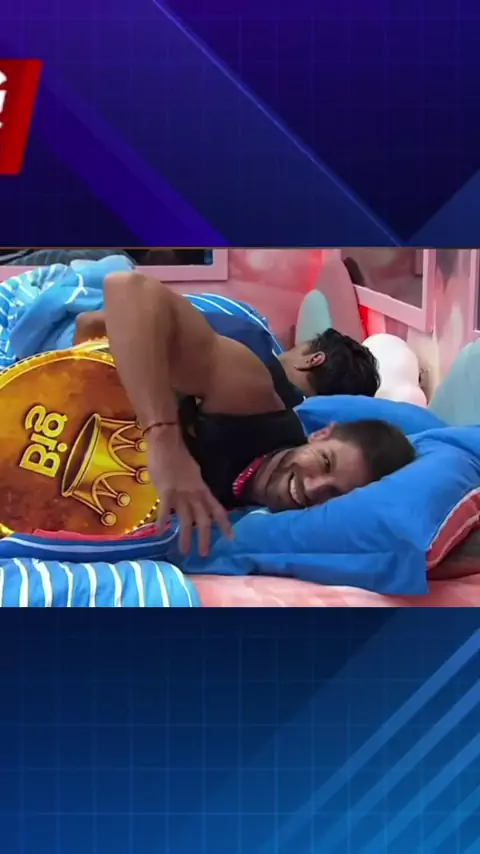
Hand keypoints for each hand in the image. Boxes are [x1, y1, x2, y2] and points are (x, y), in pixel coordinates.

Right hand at [147, 429, 232, 555]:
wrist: (166, 442)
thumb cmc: (178, 455)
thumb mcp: (193, 472)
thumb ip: (195, 487)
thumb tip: (195, 498)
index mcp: (202, 488)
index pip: (217, 509)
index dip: (224, 524)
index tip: (230, 538)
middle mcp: (194, 493)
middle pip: (204, 520)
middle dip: (205, 538)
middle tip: (204, 554)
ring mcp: (180, 493)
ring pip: (186, 520)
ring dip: (185, 537)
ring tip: (184, 551)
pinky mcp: (166, 491)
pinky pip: (164, 511)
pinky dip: (162, 523)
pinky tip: (160, 533)